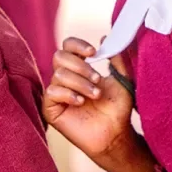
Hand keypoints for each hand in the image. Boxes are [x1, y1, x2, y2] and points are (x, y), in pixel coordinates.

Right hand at [43, 37, 135, 160]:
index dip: (78, 45)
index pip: (68, 46)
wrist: (115, 133)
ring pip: (59, 75)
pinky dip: (69, 94)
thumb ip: (116, 58)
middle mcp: (64, 78)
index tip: (94, 52)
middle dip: (80, 66)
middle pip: (59, 56)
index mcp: (78, 68)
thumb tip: (104, 37)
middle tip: (97, 79)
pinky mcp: (50, 109)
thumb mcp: (121, 79)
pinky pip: (52, 93)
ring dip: (80, 83)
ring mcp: (56, 93)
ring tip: (95, 95)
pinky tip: (81, 102)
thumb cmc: (117, 108)